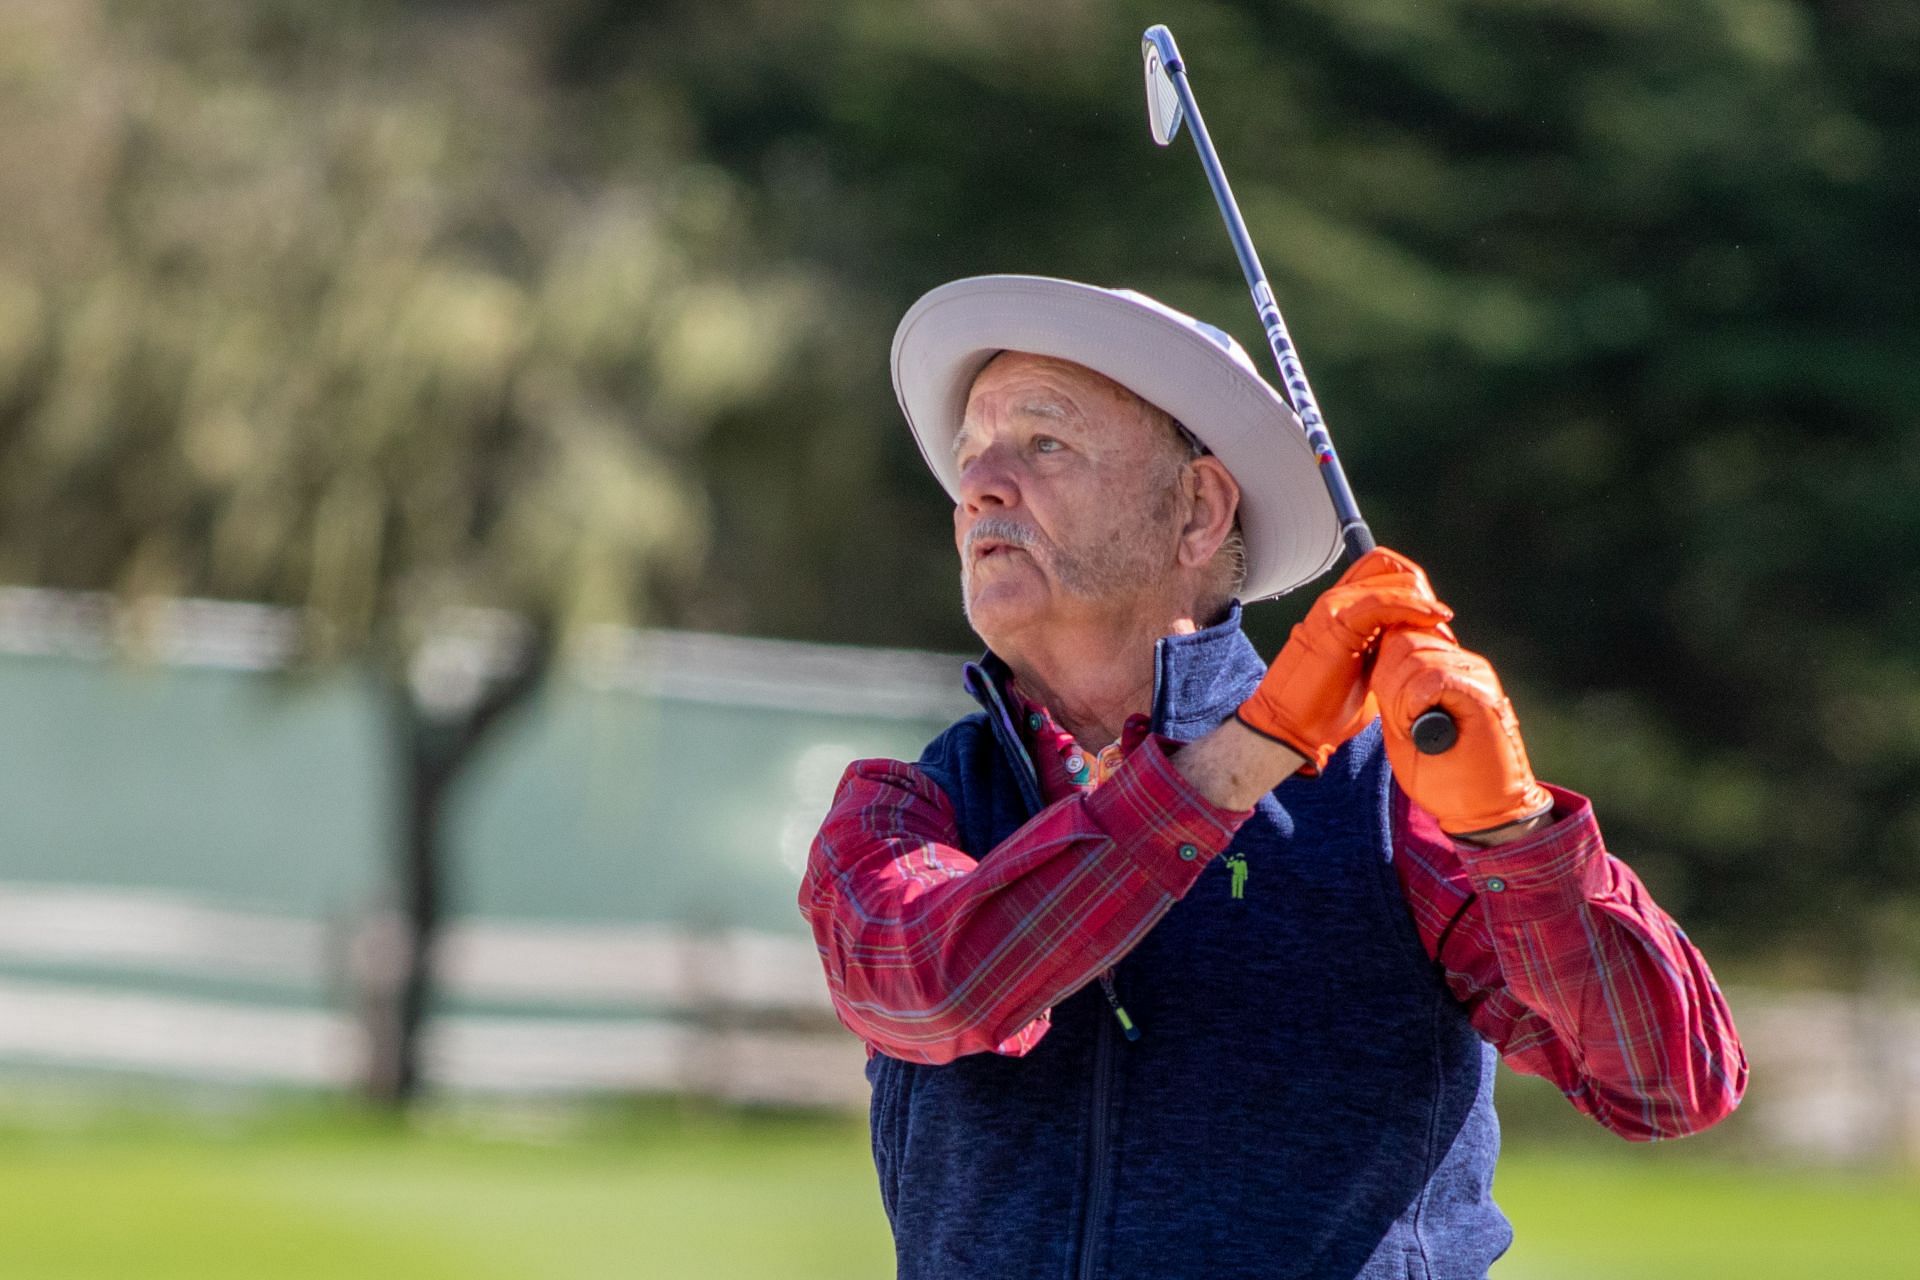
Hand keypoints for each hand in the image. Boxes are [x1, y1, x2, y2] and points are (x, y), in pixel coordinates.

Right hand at [1236, 548, 1452, 772]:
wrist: (1288, 728)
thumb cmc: (1326, 709)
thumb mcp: (1369, 671)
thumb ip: (1388, 648)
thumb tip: (1422, 643)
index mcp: (1341, 610)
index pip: (1382, 572)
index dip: (1414, 589)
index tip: (1434, 620)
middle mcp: (1335, 601)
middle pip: (1386, 564)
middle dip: (1419, 586)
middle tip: (1436, 620)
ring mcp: (1332, 607)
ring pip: (1388, 577)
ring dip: (1422, 599)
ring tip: (1438, 626)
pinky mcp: (1336, 622)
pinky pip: (1384, 601)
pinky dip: (1414, 608)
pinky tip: (1432, 622)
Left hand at [1372, 628, 1552, 837]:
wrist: (1484, 811)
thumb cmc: (1444, 776)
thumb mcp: (1405, 728)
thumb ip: (1396, 694)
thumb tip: (1379, 664)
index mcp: (1445, 668)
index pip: (1399, 637)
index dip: (1381, 669)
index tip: (1390, 712)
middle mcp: (1464, 664)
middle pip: (1402, 640)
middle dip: (1385, 681)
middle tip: (1399, 723)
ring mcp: (1476, 676)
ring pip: (1415, 657)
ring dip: (1399, 698)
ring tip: (1411, 730)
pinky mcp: (1483, 694)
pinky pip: (1433, 677)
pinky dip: (1414, 704)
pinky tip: (1420, 729)